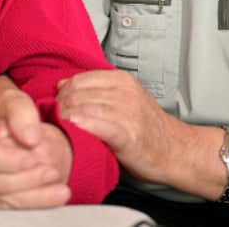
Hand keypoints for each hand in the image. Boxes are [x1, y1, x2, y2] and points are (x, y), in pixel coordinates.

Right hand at [0, 89, 73, 208]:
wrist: (5, 130)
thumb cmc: (5, 114)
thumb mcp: (13, 101)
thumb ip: (21, 112)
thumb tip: (30, 138)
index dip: (7, 159)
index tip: (33, 157)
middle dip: (24, 179)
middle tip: (52, 170)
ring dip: (32, 194)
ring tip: (58, 184)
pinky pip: (6, 207)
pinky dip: (33, 202)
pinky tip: (55, 196)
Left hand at [57, 69, 181, 183]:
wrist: (175, 150)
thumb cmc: (145, 127)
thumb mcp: (123, 99)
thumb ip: (96, 90)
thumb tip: (62, 84)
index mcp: (122, 80)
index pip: (79, 80)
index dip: (62, 93)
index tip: (56, 107)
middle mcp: (125, 92)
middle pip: (78, 94)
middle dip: (60, 107)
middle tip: (53, 121)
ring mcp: (127, 112)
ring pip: (84, 108)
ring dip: (65, 119)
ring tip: (59, 129)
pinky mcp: (127, 134)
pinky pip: (97, 125)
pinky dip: (82, 126)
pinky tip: (74, 129)